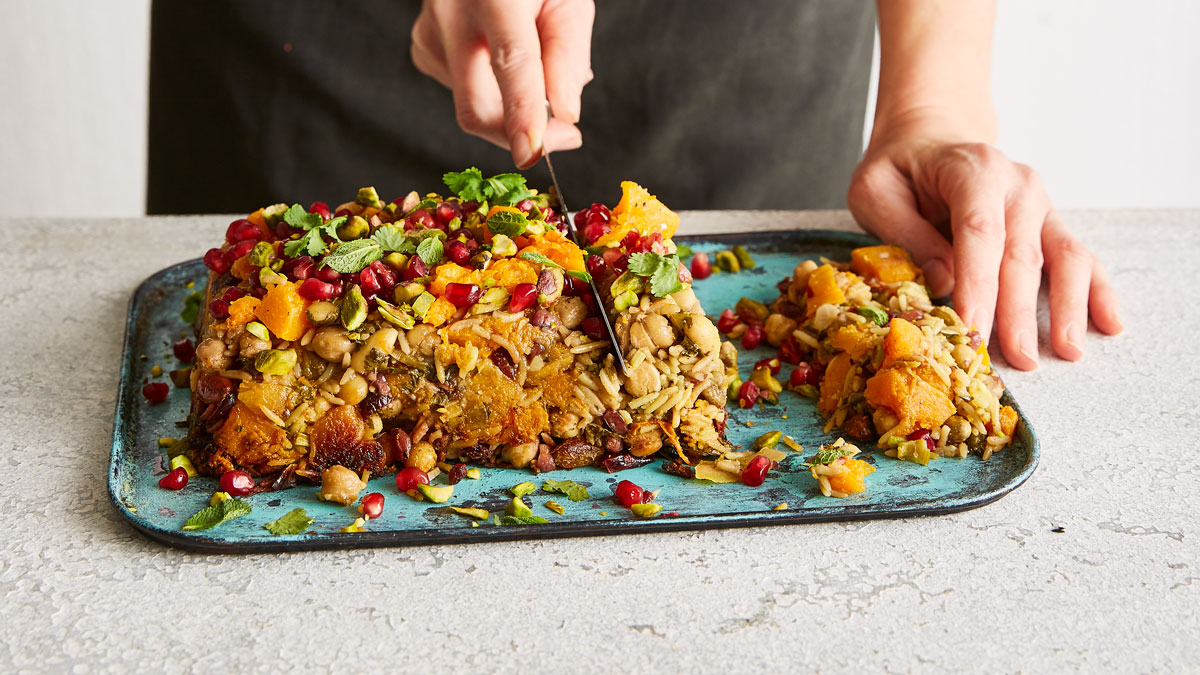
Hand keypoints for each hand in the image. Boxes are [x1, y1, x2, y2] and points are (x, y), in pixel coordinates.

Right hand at [410, 0, 594, 167]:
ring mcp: (430, 33)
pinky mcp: (424, 47)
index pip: (511, 64)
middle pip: (477, 106)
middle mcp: (451, 13)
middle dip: (520, 134)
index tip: (531, 153)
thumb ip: (570, 55)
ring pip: (475, 104)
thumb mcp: (569, 0)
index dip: (522, 115)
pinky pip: (464, 93)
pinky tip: (500, 57)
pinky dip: (493, 89)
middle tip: (565, 135)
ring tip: (532, 57)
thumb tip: (563, 115)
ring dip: (512, 103)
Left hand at [847, 114, 1122, 369]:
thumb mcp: (876, 193)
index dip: (978, 285)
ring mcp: (1040, 204)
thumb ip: (906, 234)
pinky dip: (1097, 290)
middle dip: (1019, 311)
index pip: (979, 233)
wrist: (930, 140)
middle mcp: (1016, 185)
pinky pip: (1079, 257)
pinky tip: (1109, 323)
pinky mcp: (1049, 223)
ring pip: (1063, 257)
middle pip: (1022, 254)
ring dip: (1067, 306)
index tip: (973, 330)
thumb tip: (944, 283)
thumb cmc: (898, 171)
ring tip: (1068, 352)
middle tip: (1019, 360)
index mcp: (973, 170)